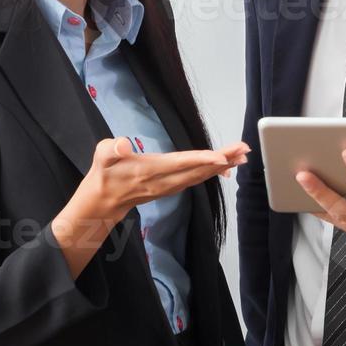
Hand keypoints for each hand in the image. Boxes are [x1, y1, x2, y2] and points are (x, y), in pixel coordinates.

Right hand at [77, 136, 250, 222]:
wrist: (104, 201)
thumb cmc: (104, 173)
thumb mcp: (102, 156)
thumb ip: (111, 149)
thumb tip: (122, 144)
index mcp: (149, 170)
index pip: (180, 164)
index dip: (201, 160)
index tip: (221, 157)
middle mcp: (164, 181)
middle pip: (197, 170)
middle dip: (222, 160)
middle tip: (244, 149)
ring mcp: (170, 186)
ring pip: (200, 176)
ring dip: (222, 166)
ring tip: (242, 155)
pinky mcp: (173, 188)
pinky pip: (197, 180)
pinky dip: (213, 172)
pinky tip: (227, 167)